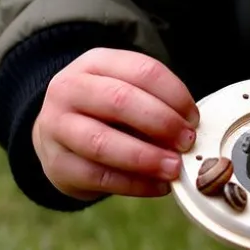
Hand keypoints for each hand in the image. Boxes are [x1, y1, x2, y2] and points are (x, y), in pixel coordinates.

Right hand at [32, 48, 199, 200]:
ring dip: (145, 158)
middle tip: (187, 141)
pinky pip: (98, 176)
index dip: (174, 94)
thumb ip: (155, 103)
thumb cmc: (105, 111)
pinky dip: (134, 184)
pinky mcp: (56, 164)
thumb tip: (190, 130)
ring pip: (103, 142)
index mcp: (95, 63)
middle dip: (161, 123)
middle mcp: (69, 89)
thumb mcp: (126, 91)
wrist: (56, 133)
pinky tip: (158, 186)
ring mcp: (56, 126)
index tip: (193, 117)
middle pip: (119, 100)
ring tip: (174, 168)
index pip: (142, 70)